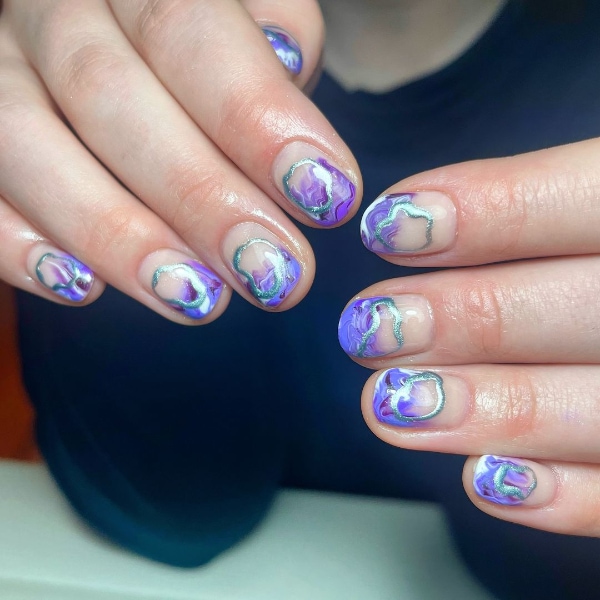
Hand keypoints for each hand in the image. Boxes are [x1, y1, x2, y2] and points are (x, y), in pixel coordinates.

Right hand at [0, 0, 360, 321]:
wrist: (116, 21)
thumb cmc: (203, 30)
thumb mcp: (247, 5)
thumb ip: (273, 25)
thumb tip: (287, 64)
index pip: (185, 28)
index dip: (255, 118)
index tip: (326, 195)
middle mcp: (51, 4)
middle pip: (106, 92)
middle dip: (198, 196)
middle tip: (273, 273)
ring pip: (24, 141)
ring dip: (115, 234)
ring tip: (195, 299)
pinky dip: (17, 243)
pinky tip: (82, 288)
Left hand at [339, 138, 599, 535]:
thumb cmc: (597, 264)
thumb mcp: (591, 203)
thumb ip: (527, 207)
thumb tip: (403, 220)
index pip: (588, 201)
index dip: (487, 211)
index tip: (387, 224)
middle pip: (581, 310)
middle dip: (462, 318)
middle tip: (369, 328)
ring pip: (594, 410)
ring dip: (482, 410)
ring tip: (388, 404)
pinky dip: (555, 496)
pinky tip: (483, 478)